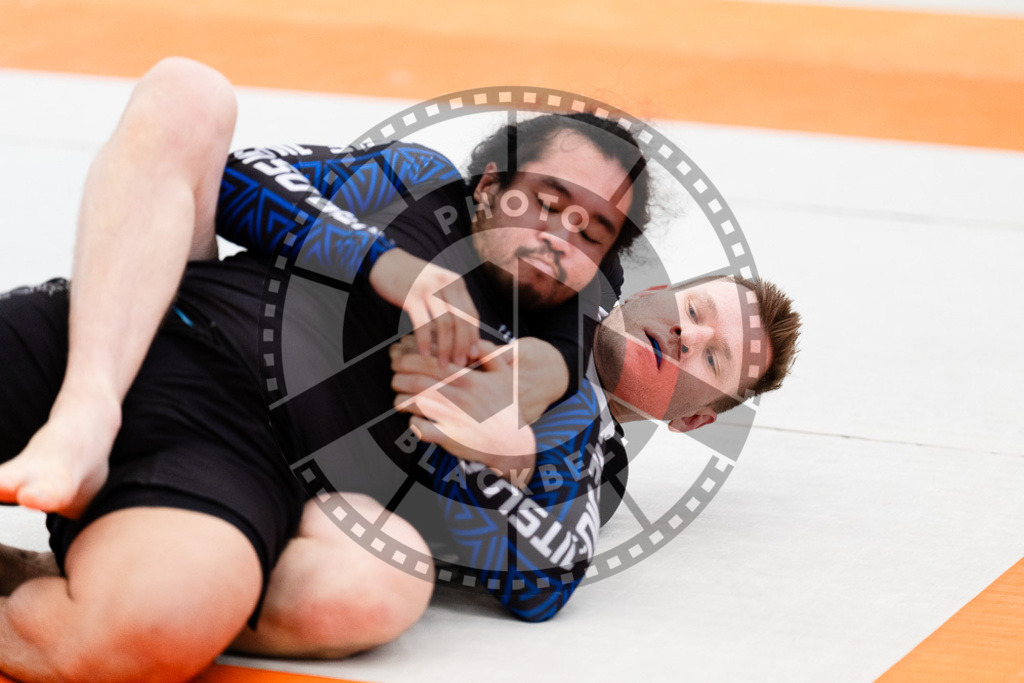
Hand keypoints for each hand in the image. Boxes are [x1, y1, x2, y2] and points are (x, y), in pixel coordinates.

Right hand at [369, 248, 478, 366]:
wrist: (386, 262)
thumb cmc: (412, 279)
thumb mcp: (438, 286)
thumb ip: (451, 303)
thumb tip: (463, 334)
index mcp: (456, 282)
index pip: (472, 314)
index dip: (473, 337)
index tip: (473, 354)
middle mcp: (446, 284)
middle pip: (462, 321)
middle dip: (462, 346)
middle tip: (459, 364)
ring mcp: (428, 289)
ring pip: (445, 324)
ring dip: (445, 348)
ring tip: (443, 364)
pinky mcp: (411, 296)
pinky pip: (423, 324)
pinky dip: (425, 342)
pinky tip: (424, 354)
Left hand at [391, 342, 535, 484]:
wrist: (511, 443)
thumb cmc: (506, 408)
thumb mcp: (504, 376)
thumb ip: (490, 354)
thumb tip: (472, 342)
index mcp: (469, 379)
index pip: (432, 364)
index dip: (409, 361)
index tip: (399, 361)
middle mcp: (459, 396)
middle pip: (418, 382)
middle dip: (400, 378)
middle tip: (394, 378)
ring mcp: (453, 417)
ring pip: (416, 404)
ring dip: (401, 400)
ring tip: (398, 398)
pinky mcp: (450, 437)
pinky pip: (422, 429)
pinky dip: (413, 424)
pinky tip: (413, 420)